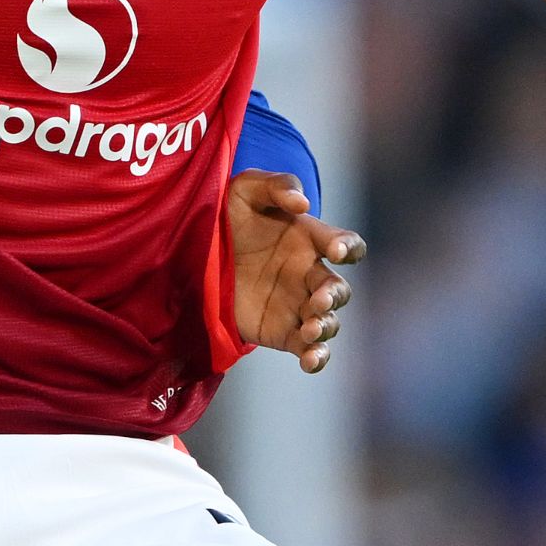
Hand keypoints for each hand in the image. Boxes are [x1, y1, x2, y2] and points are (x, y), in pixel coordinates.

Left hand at [226, 169, 362, 373]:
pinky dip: (315, 358)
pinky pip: (307, 348)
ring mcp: (297, 304)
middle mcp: (308, 274)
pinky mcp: (281, 331)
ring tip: (310, 328)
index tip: (336, 251)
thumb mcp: (246, 188)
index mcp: (310, 239)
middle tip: (317, 300)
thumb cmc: (230, 214)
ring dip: (325, 326)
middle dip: (333, 296)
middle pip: (338, 289)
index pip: (345, 243)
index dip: (348, 247)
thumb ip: (277, 185)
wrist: (197, 251)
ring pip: (327, 321)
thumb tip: (302, 203)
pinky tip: (310, 360)